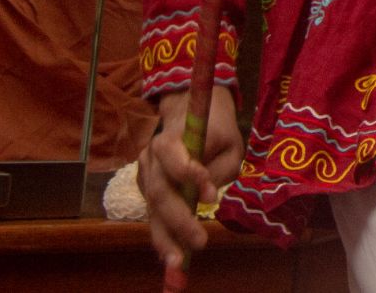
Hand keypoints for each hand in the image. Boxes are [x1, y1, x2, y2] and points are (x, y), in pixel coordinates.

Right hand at [139, 86, 243, 278]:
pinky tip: (173, 255)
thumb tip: (206, 195)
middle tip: (200, 242)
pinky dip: (163, 236)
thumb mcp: (230, 140)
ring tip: (179, 263)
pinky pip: (154, 215)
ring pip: (153, 209)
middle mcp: (150, 158)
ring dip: (165, 237)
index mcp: (170, 138)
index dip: (188, 174)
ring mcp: (145, 175)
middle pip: (160, 191)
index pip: (172, 157)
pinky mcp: (147, 189)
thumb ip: (220, 166)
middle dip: (179, 220)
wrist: (189, 113)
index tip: (210, 196)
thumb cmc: (215, 129)